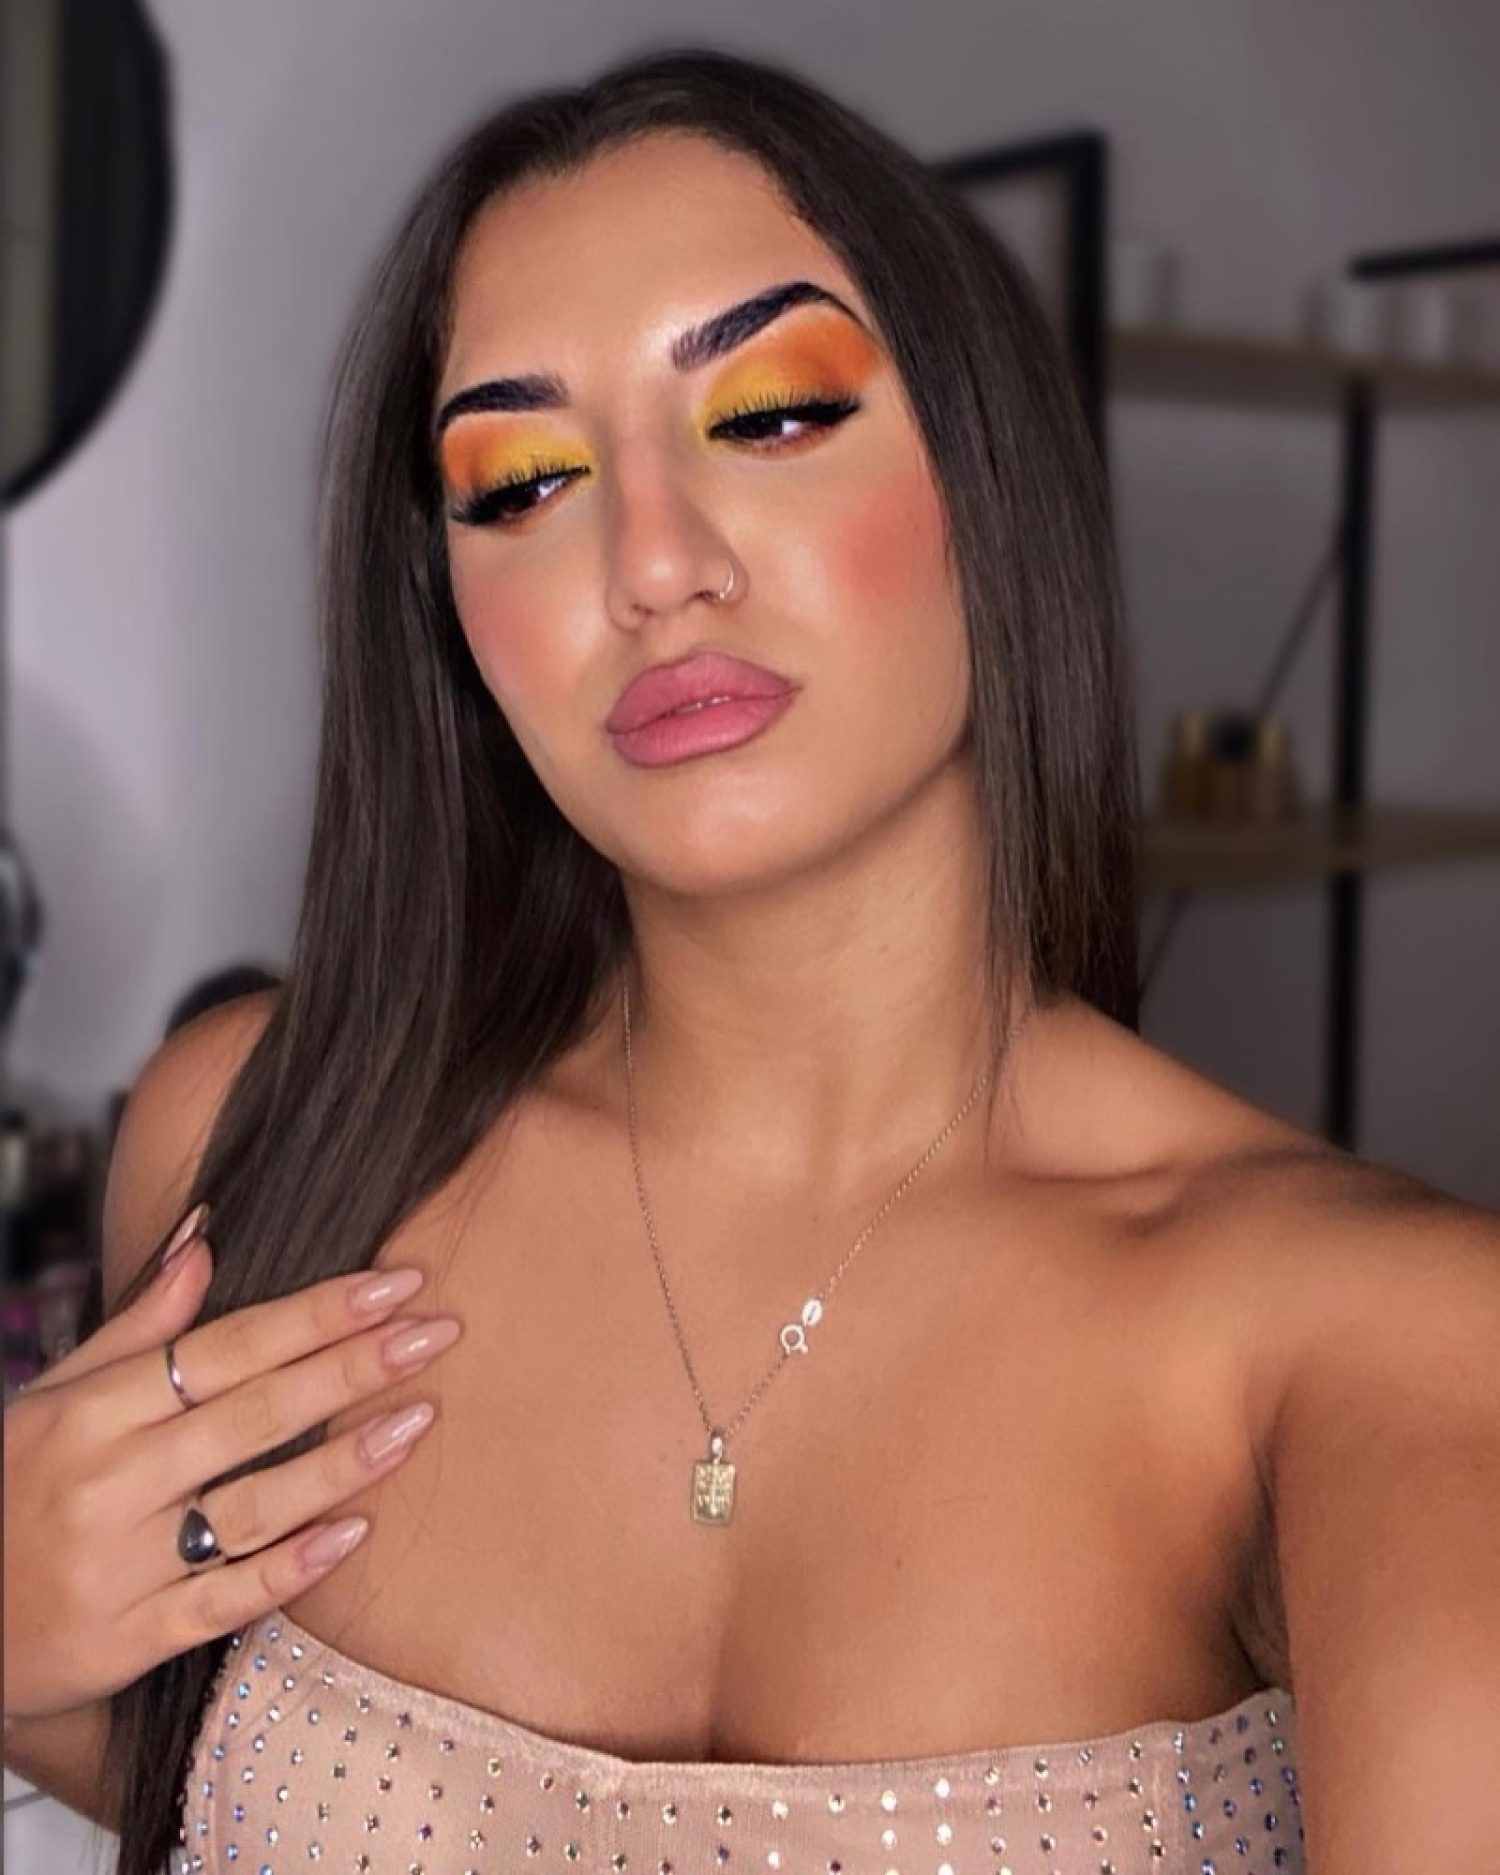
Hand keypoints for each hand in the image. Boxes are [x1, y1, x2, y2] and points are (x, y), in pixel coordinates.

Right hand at [2, 1208, 461, 1722]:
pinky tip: (355, 1534)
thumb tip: (206, 1236)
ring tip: (418, 1420)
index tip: (394, 1283)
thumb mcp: (54, 1397)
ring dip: (343, 1463)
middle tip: (437, 1333)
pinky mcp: (132, 1639)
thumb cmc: (10, 1490)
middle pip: (254, 1414)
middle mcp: (111, 1481)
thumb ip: (139, 1324)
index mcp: (94, 1411)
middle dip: (353, 1368)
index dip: (315, 1314)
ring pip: (253, 1505)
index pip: (226, 1348)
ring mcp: (123, 1564)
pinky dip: (292, 1567)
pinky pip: (227, 1599)